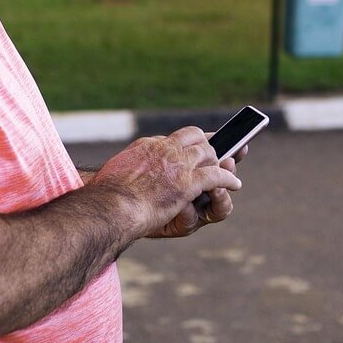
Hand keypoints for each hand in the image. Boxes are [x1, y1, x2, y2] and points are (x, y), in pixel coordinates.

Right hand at [90, 126, 241, 239]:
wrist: (110, 205)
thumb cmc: (107, 194)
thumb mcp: (118, 169)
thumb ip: (133, 165)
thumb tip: (134, 167)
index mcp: (148, 146)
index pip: (175, 137)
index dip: (188, 141)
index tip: (193, 145)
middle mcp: (166, 149)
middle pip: (196, 139)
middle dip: (208, 147)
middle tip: (215, 155)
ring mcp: (179, 164)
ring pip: (209, 154)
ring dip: (219, 162)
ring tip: (226, 169)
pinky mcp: (188, 183)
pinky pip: (216, 176)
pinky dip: (228, 179)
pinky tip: (235, 184)